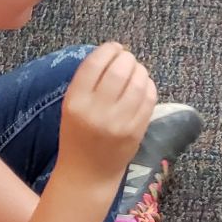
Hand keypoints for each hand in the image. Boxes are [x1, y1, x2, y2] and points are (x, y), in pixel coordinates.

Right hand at [56, 42, 154, 185]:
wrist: (88, 174)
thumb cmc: (78, 136)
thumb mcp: (71, 107)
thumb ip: (88, 82)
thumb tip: (115, 53)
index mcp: (75, 102)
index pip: (95, 64)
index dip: (108, 50)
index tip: (114, 47)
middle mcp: (97, 112)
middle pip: (119, 70)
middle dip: (127, 58)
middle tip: (127, 59)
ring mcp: (119, 123)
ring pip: (138, 82)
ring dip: (140, 70)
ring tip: (136, 71)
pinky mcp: (136, 131)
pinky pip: (149, 99)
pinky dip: (149, 86)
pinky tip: (143, 86)